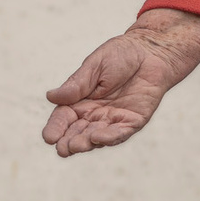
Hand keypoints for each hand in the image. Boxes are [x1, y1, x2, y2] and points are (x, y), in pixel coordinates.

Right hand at [42, 9, 199, 156]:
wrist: (152, 51)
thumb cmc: (120, 55)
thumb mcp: (94, 66)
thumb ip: (76, 84)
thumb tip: (50, 96)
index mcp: (80, 100)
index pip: (64, 117)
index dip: (56, 128)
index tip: (48, 137)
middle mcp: (94, 114)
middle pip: (78, 132)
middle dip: (69, 141)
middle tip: (62, 149)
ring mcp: (113, 120)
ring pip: (96, 137)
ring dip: (86, 143)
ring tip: (76, 146)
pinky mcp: (133, 122)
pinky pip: (120, 133)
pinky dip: (109, 137)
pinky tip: (97, 139)